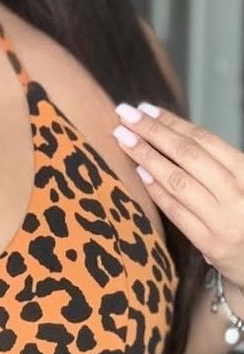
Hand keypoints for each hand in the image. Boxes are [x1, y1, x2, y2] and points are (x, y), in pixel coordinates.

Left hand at [113, 102, 243, 287]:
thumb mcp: (240, 182)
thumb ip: (212, 161)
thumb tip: (165, 129)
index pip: (205, 141)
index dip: (172, 122)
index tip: (144, 109)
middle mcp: (240, 195)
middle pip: (189, 156)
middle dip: (153, 132)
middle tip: (124, 114)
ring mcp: (225, 221)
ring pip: (179, 182)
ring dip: (147, 156)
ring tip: (122, 137)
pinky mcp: (211, 244)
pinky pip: (177, 213)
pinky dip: (156, 190)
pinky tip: (138, 171)